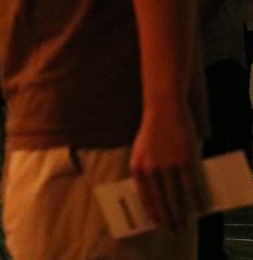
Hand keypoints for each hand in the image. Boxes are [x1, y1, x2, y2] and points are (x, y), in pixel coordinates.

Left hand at [129, 101, 203, 228]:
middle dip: (168, 218)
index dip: (152, 212)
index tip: (158, 223)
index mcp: (137, 167)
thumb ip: (148, 170)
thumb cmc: (153, 131)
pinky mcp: (184, 161)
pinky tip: (201, 208)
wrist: (163, 109)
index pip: (144, 196)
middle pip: (161, 200)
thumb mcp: (142, 151)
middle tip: (175, 230)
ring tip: (186, 224)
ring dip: (182, 213)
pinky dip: (197, 199)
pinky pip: (191, 185)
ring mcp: (168, 165)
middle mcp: (150, 169)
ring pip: (176, 197)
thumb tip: (159, 193)